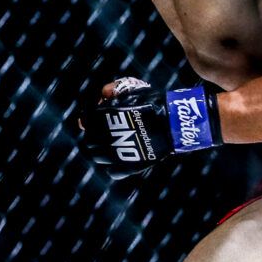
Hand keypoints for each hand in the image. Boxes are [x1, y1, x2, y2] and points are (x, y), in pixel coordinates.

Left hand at [79, 77, 221, 178]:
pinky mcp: (130, 167)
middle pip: (90, 139)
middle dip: (93, 135)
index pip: (87, 120)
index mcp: (106, 117)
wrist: (173, 122)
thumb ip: (114, 89)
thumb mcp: (132, 90)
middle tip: (102, 133)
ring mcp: (118, 153)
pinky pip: (113, 171)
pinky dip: (113, 167)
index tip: (94, 118)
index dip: (89, 118)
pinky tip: (118, 159)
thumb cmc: (153, 103)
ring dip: (100, 151)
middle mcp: (108, 136)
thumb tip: (104, 94)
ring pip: (98, 156)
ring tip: (109, 146)